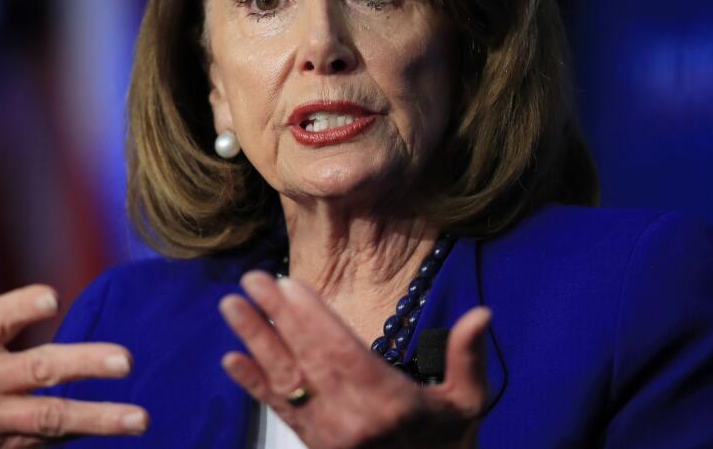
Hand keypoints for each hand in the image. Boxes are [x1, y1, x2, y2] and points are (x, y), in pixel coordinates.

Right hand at [0, 235, 148, 447]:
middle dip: (84, 365)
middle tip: (126, 360)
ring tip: (140, 418)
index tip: (52, 297)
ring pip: (51, 419)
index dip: (21, 308)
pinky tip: (116, 434)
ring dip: (98, 418)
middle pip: (38, 372)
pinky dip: (78, 436)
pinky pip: (46, 443)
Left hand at [218, 270, 490, 448]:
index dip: (312, 317)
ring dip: (255, 341)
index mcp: (387, 404)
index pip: (341, 352)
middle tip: (249, 280)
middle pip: (306, 358)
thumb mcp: (467, 404)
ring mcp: (327, 436)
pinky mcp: (314, 445)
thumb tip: (481, 314)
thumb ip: (468, 358)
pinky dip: (253, 385)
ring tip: (230, 306)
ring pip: (286, 381)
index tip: (288, 283)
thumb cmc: (448, 444)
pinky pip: (280, 411)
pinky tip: (231, 359)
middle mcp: (350, 420)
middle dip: (275, 317)